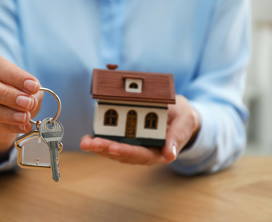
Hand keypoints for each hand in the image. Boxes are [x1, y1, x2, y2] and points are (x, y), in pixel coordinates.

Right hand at [0, 53, 42, 160]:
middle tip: (27, 103)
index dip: (14, 76)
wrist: (6, 117)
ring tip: (25, 118)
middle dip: (5, 94)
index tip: (33, 86)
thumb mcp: (28, 89)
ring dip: (4, 113)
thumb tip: (31, 101)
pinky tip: (22, 127)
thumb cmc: (16, 94)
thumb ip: (31, 93)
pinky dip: (6, 127)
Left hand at [80, 95, 200, 164]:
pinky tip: (89, 138)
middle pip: (125, 154)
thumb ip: (178, 136)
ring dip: (99, 148)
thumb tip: (170, 155)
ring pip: (116, 150)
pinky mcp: (128, 139)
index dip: (128, 152)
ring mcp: (136, 146)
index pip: (143, 154)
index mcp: (161, 151)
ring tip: (86, 143)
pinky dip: (100, 140)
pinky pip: (113, 141)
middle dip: (106, 149)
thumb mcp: (186, 121)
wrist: (179, 115)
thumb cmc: (183, 117)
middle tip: (91, 144)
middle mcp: (146, 152)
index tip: (114, 148)